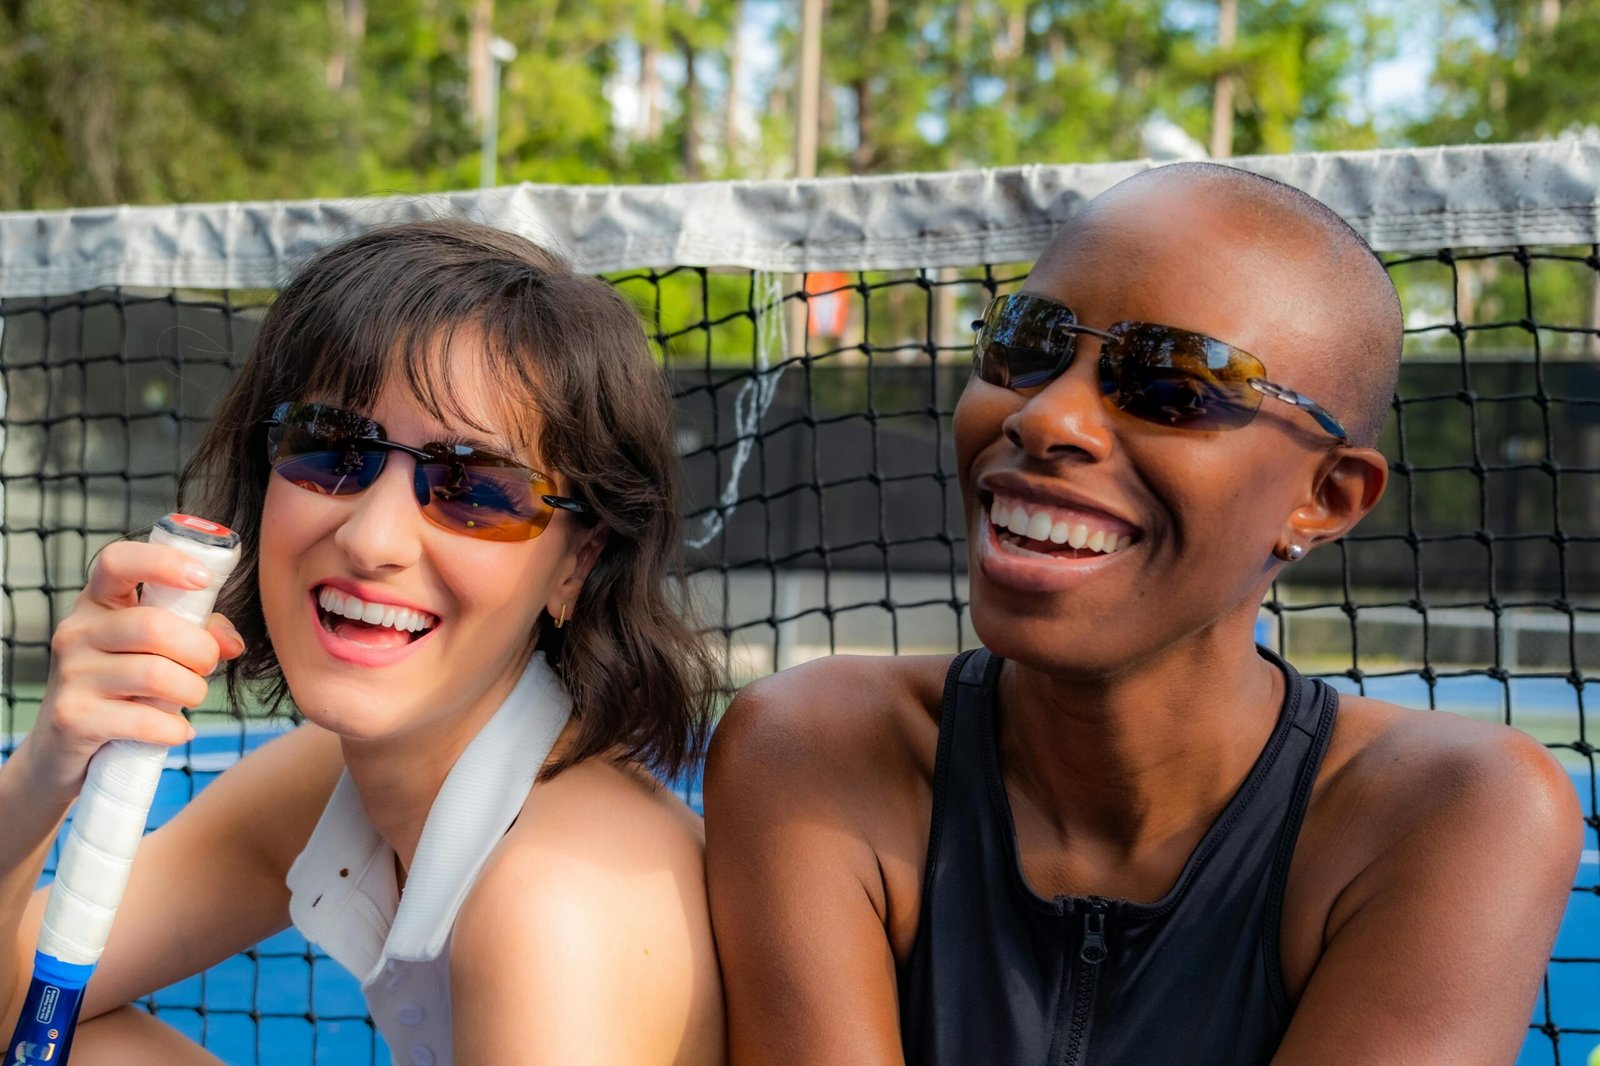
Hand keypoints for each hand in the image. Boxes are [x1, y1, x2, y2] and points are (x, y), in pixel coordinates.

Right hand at [21, 540, 245, 797]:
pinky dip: (174, 729)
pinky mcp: (72, 717)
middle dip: (200, 650)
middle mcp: (77, 631)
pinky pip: (146, 720)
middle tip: (206, 666)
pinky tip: (175, 730)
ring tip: (190, 697)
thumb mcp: (157, 651)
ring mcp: (70, 674)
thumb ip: (198, 633)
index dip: (163, 563)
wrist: (63, 749)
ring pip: (155, 673)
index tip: (203, 578)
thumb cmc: (123, 688)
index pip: (117, 561)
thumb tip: (232, 643)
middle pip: (154, 625)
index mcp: (98, 602)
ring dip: (192, 691)